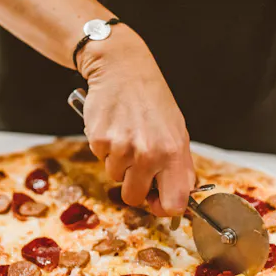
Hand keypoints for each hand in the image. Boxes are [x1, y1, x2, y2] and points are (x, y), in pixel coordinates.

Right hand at [78, 27, 195, 215]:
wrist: (122, 68)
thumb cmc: (151, 99)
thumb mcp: (175, 130)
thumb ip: (175, 164)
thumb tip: (173, 196)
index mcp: (174, 152)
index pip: (174, 203)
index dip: (162, 208)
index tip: (155, 200)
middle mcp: (150, 153)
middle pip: (134, 197)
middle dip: (133, 186)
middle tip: (134, 163)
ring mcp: (123, 147)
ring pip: (115, 177)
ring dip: (118, 162)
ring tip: (125, 134)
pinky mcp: (100, 140)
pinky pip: (100, 158)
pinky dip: (104, 148)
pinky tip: (113, 126)